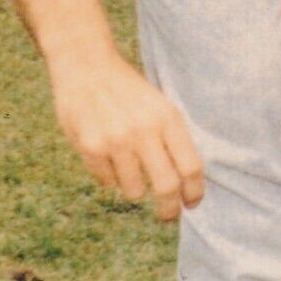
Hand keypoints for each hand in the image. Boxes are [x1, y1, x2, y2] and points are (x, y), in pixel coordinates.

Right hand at [47, 45, 204, 222]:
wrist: (86, 65)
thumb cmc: (128, 90)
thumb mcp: (159, 105)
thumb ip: (172, 139)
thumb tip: (187, 184)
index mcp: (167, 118)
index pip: (190, 166)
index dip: (194, 191)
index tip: (191, 203)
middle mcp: (144, 130)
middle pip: (167, 186)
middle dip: (169, 209)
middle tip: (167, 215)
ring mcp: (117, 140)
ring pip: (134, 191)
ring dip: (134, 188)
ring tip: (127, 167)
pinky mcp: (92, 147)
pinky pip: (106, 182)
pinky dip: (108, 177)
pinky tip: (104, 154)